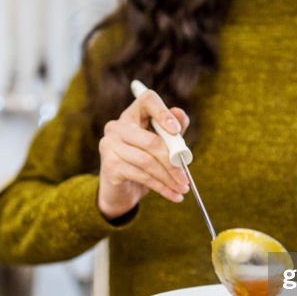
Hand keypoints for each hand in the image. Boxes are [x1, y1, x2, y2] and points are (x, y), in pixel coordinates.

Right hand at [97, 87, 190, 219]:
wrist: (121, 191)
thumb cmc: (144, 163)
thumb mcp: (162, 146)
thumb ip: (172, 131)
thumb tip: (180, 115)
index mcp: (132, 115)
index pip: (147, 100)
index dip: (163, 112)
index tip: (177, 131)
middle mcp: (117, 126)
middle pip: (151, 140)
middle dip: (173, 161)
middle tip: (186, 176)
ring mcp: (110, 145)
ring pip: (148, 162)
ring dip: (169, 178)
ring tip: (183, 188)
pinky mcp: (109, 165)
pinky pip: (141, 176)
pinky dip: (161, 187)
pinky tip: (173, 195)